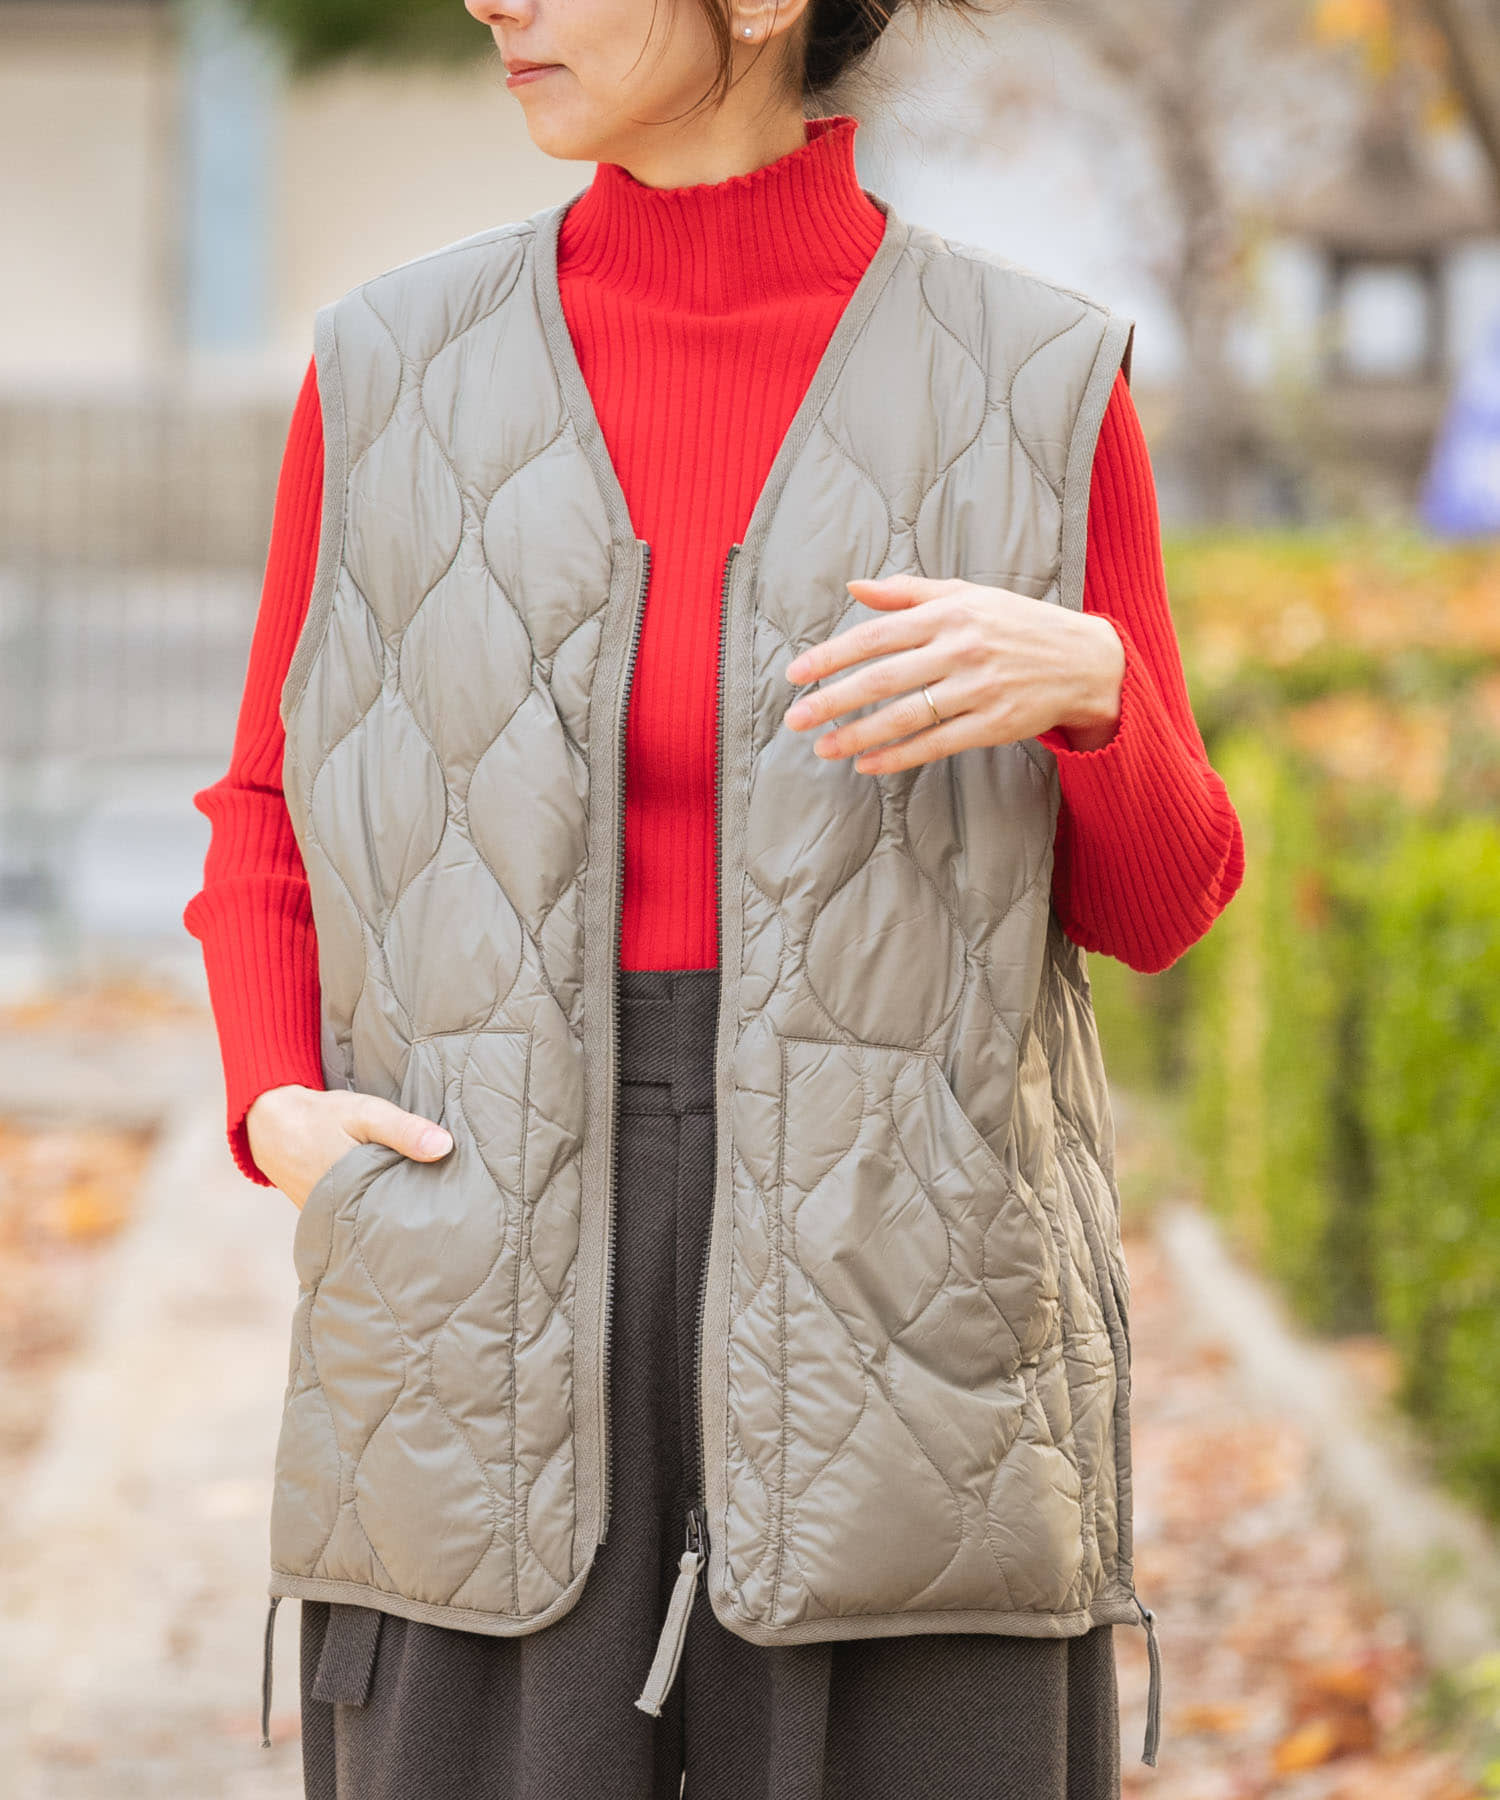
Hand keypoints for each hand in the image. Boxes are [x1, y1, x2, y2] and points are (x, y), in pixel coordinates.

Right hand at [247, 1084, 453, 1209]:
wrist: (269, 1123)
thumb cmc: (321, 1116)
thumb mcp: (365, 1113)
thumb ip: (404, 1130)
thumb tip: (445, 1147)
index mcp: (353, 1190)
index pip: (400, 1214)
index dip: (427, 1215)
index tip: (457, 1216)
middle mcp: (339, 1213)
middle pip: (386, 1225)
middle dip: (414, 1224)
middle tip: (451, 1224)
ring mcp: (328, 1219)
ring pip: (370, 1224)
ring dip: (392, 1218)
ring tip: (431, 1221)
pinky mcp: (323, 1216)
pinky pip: (354, 1220)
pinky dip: (372, 1214)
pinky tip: (398, 1209)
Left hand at [782, 574, 1124, 773]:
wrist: (1082, 659)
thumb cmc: (1014, 623)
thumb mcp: (966, 594)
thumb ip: (907, 593)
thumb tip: (854, 587)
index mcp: (948, 613)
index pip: (875, 635)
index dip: (831, 655)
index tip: (795, 673)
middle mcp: (960, 649)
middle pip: (882, 678)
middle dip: (832, 700)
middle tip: (795, 718)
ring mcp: (977, 689)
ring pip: (905, 716)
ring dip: (858, 734)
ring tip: (823, 747)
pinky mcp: (992, 724)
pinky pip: (935, 744)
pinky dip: (898, 756)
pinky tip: (867, 764)